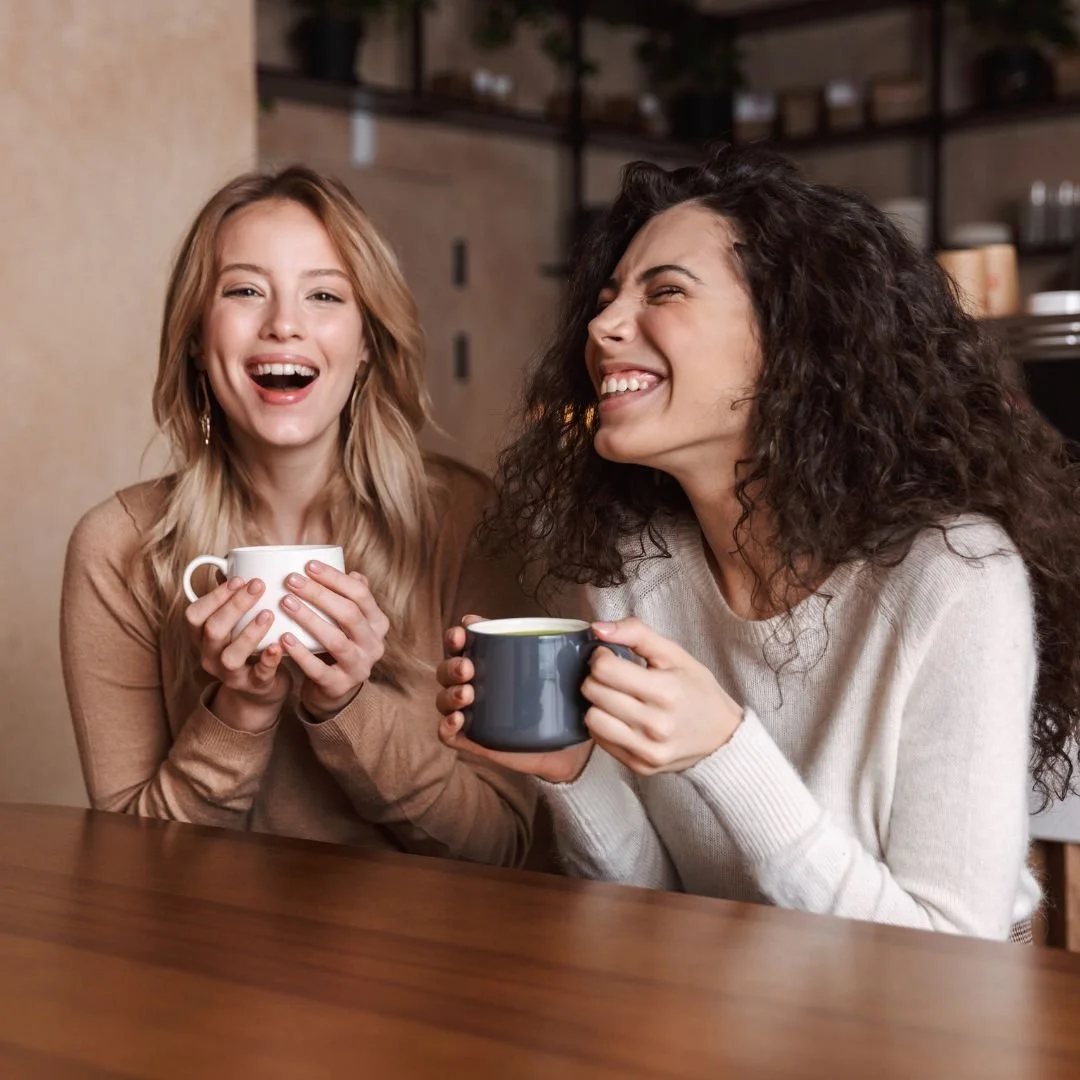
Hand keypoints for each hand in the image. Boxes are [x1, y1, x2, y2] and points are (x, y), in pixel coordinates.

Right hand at [185, 576, 290, 731]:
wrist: (259, 690)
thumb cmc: (247, 646)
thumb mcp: (235, 623)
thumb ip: (231, 598)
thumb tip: (233, 562)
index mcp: (202, 637)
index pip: (194, 615)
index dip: (214, 596)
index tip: (238, 578)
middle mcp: (210, 656)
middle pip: (212, 630)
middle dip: (234, 605)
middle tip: (258, 585)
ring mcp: (230, 674)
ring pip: (231, 655)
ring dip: (249, 632)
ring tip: (268, 613)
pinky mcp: (254, 687)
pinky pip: (259, 675)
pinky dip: (269, 659)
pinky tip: (279, 645)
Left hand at [277, 560, 389, 720]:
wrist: (335, 690)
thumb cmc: (338, 645)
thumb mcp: (349, 622)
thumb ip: (350, 598)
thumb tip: (351, 571)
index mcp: (377, 623)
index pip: (361, 594)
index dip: (335, 578)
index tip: (308, 565)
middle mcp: (374, 644)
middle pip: (349, 613)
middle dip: (319, 594)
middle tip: (292, 580)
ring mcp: (359, 667)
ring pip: (336, 640)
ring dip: (309, 619)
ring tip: (285, 602)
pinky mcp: (340, 686)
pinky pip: (318, 669)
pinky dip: (300, 652)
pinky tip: (283, 638)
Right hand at [436, 616, 594, 783]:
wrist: (570, 746)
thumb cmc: (565, 699)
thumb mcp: (573, 670)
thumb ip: (584, 648)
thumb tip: (597, 630)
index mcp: (492, 658)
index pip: (464, 640)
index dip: (458, 633)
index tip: (465, 630)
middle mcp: (477, 682)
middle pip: (448, 668)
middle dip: (452, 665)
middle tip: (468, 668)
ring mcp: (473, 712)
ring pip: (444, 698)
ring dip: (450, 693)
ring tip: (467, 694)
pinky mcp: (474, 739)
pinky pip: (447, 733)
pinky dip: (446, 725)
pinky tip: (459, 721)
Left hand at [582, 618, 742, 774]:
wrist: (723, 738)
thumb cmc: (697, 691)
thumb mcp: (675, 654)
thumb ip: (636, 633)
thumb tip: (597, 628)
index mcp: (666, 691)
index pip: (604, 669)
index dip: (600, 657)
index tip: (610, 656)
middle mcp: (656, 725)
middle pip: (593, 692)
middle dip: (596, 677)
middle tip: (611, 675)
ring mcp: (647, 749)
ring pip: (592, 719)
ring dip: (596, 703)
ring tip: (613, 697)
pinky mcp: (639, 766)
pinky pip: (599, 741)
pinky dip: (604, 724)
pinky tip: (619, 716)